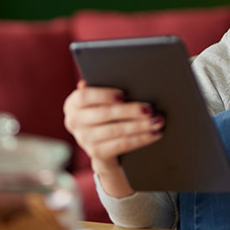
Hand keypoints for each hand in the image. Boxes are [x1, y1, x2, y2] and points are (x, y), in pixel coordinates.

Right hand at [63, 81, 164, 195]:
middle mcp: (74, 122)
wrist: (102, 142)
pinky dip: (140, 139)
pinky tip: (154, 134)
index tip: (124, 95)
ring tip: (157, 121)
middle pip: (104, 114)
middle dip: (129, 111)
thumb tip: (119, 76)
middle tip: (149, 109)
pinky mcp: (96, 153)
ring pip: (116, 131)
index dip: (103, 95)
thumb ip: (104, 87)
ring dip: (140, 126)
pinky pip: (122, 145)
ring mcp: (84, 139)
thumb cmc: (104, 111)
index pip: (84, 97)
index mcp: (73, 104)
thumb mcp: (100, 100)